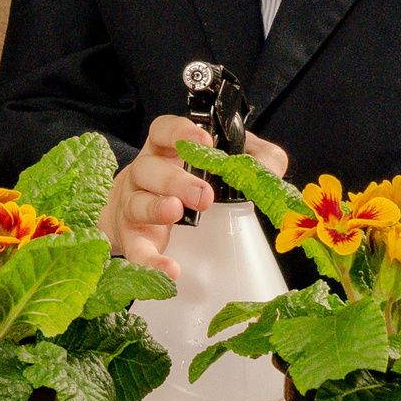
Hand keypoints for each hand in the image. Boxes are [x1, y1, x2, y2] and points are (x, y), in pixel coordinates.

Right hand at [105, 116, 287, 279]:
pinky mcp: (134, 239)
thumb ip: (257, 159)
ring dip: (155, 208)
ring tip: (175, 212)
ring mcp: (132, 206)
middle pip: (147, 168)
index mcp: (164, 152)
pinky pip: (135, 250)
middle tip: (203, 195)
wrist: (145, 218)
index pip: (162, 132)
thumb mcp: (229, 164)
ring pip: (136, 203)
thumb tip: (268, 170)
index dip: (178, 133)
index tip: (203, 142)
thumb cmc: (194, 185)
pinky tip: (169, 269)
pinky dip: (149, 260)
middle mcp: (143, 175)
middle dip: (174, 179)